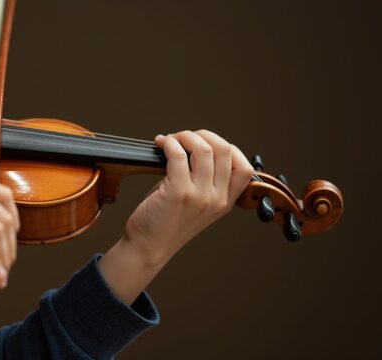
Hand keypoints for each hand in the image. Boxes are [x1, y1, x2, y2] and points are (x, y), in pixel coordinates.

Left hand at [98, 130, 252, 304]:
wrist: (148, 248)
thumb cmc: (165, 222)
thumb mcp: (195, 203)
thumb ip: (203, 180)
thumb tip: (195, 145)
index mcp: (224, 202)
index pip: (244, 168)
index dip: (226, 148)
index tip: (206, 144)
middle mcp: (216, 199)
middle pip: (225, 150)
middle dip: (203, 135)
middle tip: (183, 138)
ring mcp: (199, 196)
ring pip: (203, 149)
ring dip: (185, 136)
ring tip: (171, 139)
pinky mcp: (178, 193)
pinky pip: (178, 155)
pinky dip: (169, 143)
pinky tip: (161, 144)